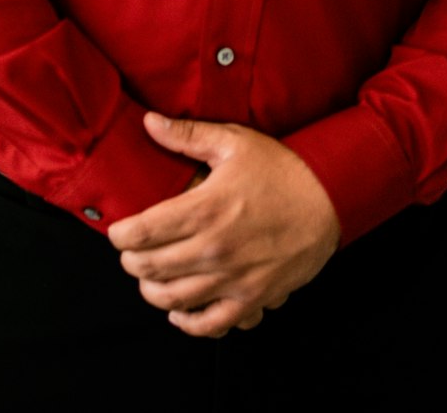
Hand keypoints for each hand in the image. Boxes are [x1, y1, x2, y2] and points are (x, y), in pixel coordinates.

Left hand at [107, 113, 340, 338]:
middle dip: (131, 261)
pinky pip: (211, 324)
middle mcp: (215, 248)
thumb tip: (150, 122)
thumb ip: (187, 135)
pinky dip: (188, 322)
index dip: (121, 234)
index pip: (144, 231)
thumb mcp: (233, 142)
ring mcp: (233, 278)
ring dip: (151, 290)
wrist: (328, 197)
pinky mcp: (252, 297)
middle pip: (151, 267)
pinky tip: (179, 311)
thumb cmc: (280, 168)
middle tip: (131, 250)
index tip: (118, 230)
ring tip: (149, 277)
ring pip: (173, 298)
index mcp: (206, 207)